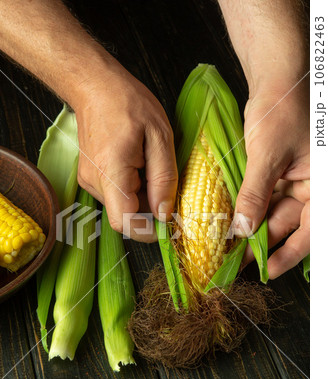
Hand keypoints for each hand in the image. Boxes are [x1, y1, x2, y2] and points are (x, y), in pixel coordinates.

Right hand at [74, 61, 177, 241]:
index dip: (148, 231)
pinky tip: (140, 166)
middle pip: (125, 216)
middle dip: (151, 210)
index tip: (169, 223)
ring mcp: (89, 180)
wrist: (95, 86)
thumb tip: (164, 214)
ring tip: (152, 167)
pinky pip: (116, 194)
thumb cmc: (129, 104)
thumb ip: (164, 178)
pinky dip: (133, 189)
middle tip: (168, 186)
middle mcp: (95, 182)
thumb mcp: (160, 137)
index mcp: (112, 172)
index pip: (125, 223)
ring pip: (121, 206)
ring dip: (143, 198)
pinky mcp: (90, 176)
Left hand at [237, 78, 309, 278]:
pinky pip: (263, 196)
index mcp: (321, 185)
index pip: (310, 230)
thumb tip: (244, 229)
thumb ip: (256, 194)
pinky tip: (232, 221)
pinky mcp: (276, 172)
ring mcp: (293, 179)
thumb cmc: (283, 108)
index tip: (269, 270)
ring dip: (252, 227)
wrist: (275, 78)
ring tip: (229, 245)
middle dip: (263, 242)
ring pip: (273, 212)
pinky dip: (249, 208)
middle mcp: (310, 185)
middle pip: (288, 224)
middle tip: (238, 261)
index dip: (290, 254)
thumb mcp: (268, 155)